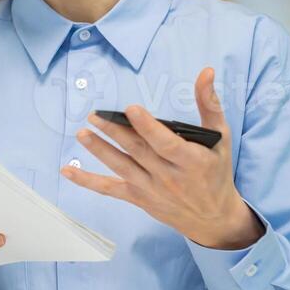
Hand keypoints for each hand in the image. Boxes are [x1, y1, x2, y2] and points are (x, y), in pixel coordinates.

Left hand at [61, 67, 264, 250]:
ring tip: (83, 133)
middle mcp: (169, 176)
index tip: (132, 110)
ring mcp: (151, 189)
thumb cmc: (216, 171)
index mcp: (191, 160)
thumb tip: (205, 72)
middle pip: (138, 151)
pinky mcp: (138, 198)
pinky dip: (87, 181)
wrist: (213, 217)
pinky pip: (109, 189)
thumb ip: (210, 104)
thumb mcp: (221, 137)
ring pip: (121, 167)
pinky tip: (67, 170)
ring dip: (100, 150)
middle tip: (95, 115)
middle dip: (115, 132)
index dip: (148, 127)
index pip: (166, 143)